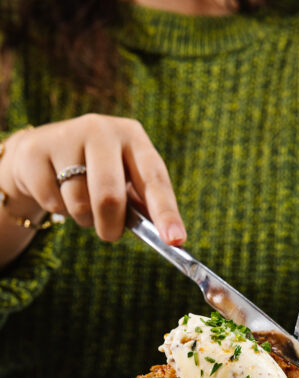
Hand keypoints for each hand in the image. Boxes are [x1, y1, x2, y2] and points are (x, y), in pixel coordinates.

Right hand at [0, 114, 186, 244]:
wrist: (41, 152)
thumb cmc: (96, 173)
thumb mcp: (125, 181)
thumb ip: (143, 205)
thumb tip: (168, 238)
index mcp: (133, 137)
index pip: (155, 179)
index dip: (166, 213)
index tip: (175, 241)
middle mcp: (102, 129)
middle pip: (109, 196)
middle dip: (111, 226)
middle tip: (110, 235)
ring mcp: (66, 136)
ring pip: (78, 203)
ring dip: (83, 218)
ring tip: (80, 202)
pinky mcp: (36, 151)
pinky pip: (53, 202)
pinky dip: (58, 209)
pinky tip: (57, 191)